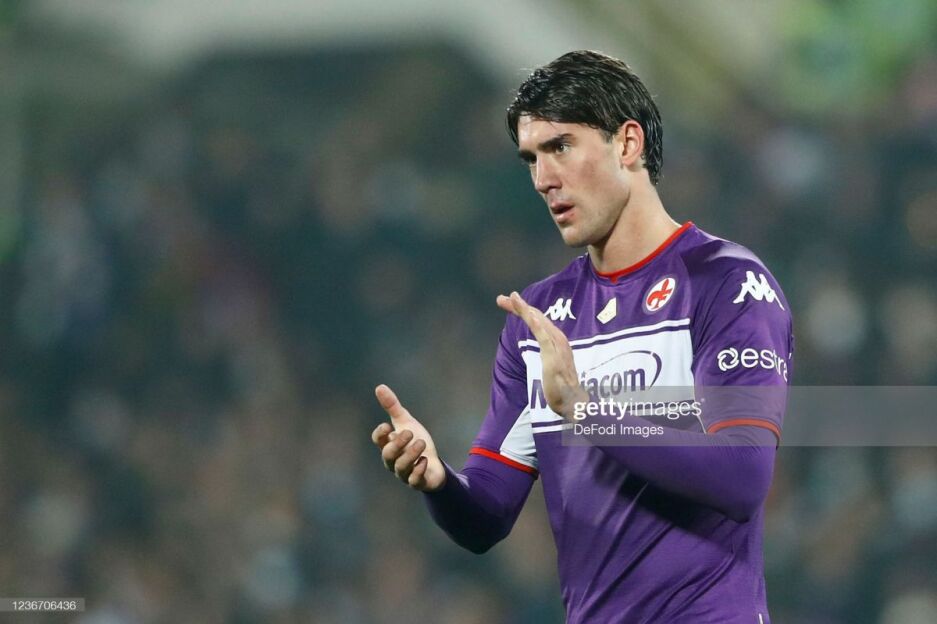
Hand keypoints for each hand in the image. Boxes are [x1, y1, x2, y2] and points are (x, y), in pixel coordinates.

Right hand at [372, 384, 446, 491]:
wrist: (434, 464)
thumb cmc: (415, 443)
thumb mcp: (406, 422)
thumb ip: (392, 407)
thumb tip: (379, 387)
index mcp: (388, 445)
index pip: (377, 441)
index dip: (380, 434)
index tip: (388, 426)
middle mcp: (393, 461)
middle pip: (388, 455)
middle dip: (397, 444)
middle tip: (410, 433)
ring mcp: (404, 473)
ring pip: (401, 467)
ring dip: (410, 454)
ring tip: (421, 443)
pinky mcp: (418, 482)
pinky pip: (414, 481)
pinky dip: (418, 471)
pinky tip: (424, 460)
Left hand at [497, 291, 587, 420]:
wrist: (573, 402)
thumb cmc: (561, 384)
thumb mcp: (549, 363)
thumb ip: (546, 352)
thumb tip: (542, 345)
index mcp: (555, 339)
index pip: (537, 320)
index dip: (522, 310)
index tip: (506, 302)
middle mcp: (558, 339)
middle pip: (537, 318)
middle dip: (519, 307)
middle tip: (502, 298)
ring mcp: (557, 347)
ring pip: (540, 324)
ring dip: (526, 310)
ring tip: (514, 298)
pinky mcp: (554, 358)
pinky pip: (545, 339)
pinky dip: (537, 326)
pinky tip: (530, 316)